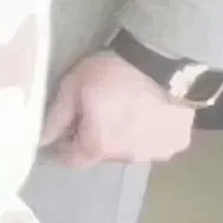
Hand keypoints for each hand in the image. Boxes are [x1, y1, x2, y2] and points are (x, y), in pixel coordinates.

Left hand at [43, 49, 197, 166]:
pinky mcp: (179, 143)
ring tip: (129, 109)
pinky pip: (158, 142)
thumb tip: (43, 140)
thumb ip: (57, 117)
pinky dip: (152, 132)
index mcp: (100, 147)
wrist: (165, 62)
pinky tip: (152, 112)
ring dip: (127, 137)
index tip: (71, 125)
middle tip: (102, 110)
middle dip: (99, 137)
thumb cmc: (113, 72)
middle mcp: (129, 158)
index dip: (67, 144)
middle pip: (104, 154)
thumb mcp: (73, 86)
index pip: (74, 160)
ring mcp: (158, 153)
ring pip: (133, 150)